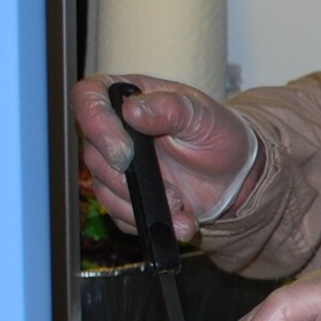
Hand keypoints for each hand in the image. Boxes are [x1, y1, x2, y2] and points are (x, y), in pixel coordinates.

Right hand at [71, 73, 258, 240]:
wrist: (233, 173)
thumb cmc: (217, 133)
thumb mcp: (203, 115)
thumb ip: (171, 108)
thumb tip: (132, 110)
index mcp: (129, 98)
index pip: (88, 98)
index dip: (95, 123)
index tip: (125, 152)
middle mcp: (115, 131)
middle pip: (93, 154)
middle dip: (128, 180)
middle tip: (169, 190)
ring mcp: (117, 166)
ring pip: (104, 190)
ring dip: (142, 206)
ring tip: (181, 207)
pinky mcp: (126, 197)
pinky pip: (122, 216)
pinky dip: (151, 222)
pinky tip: (180, 222)